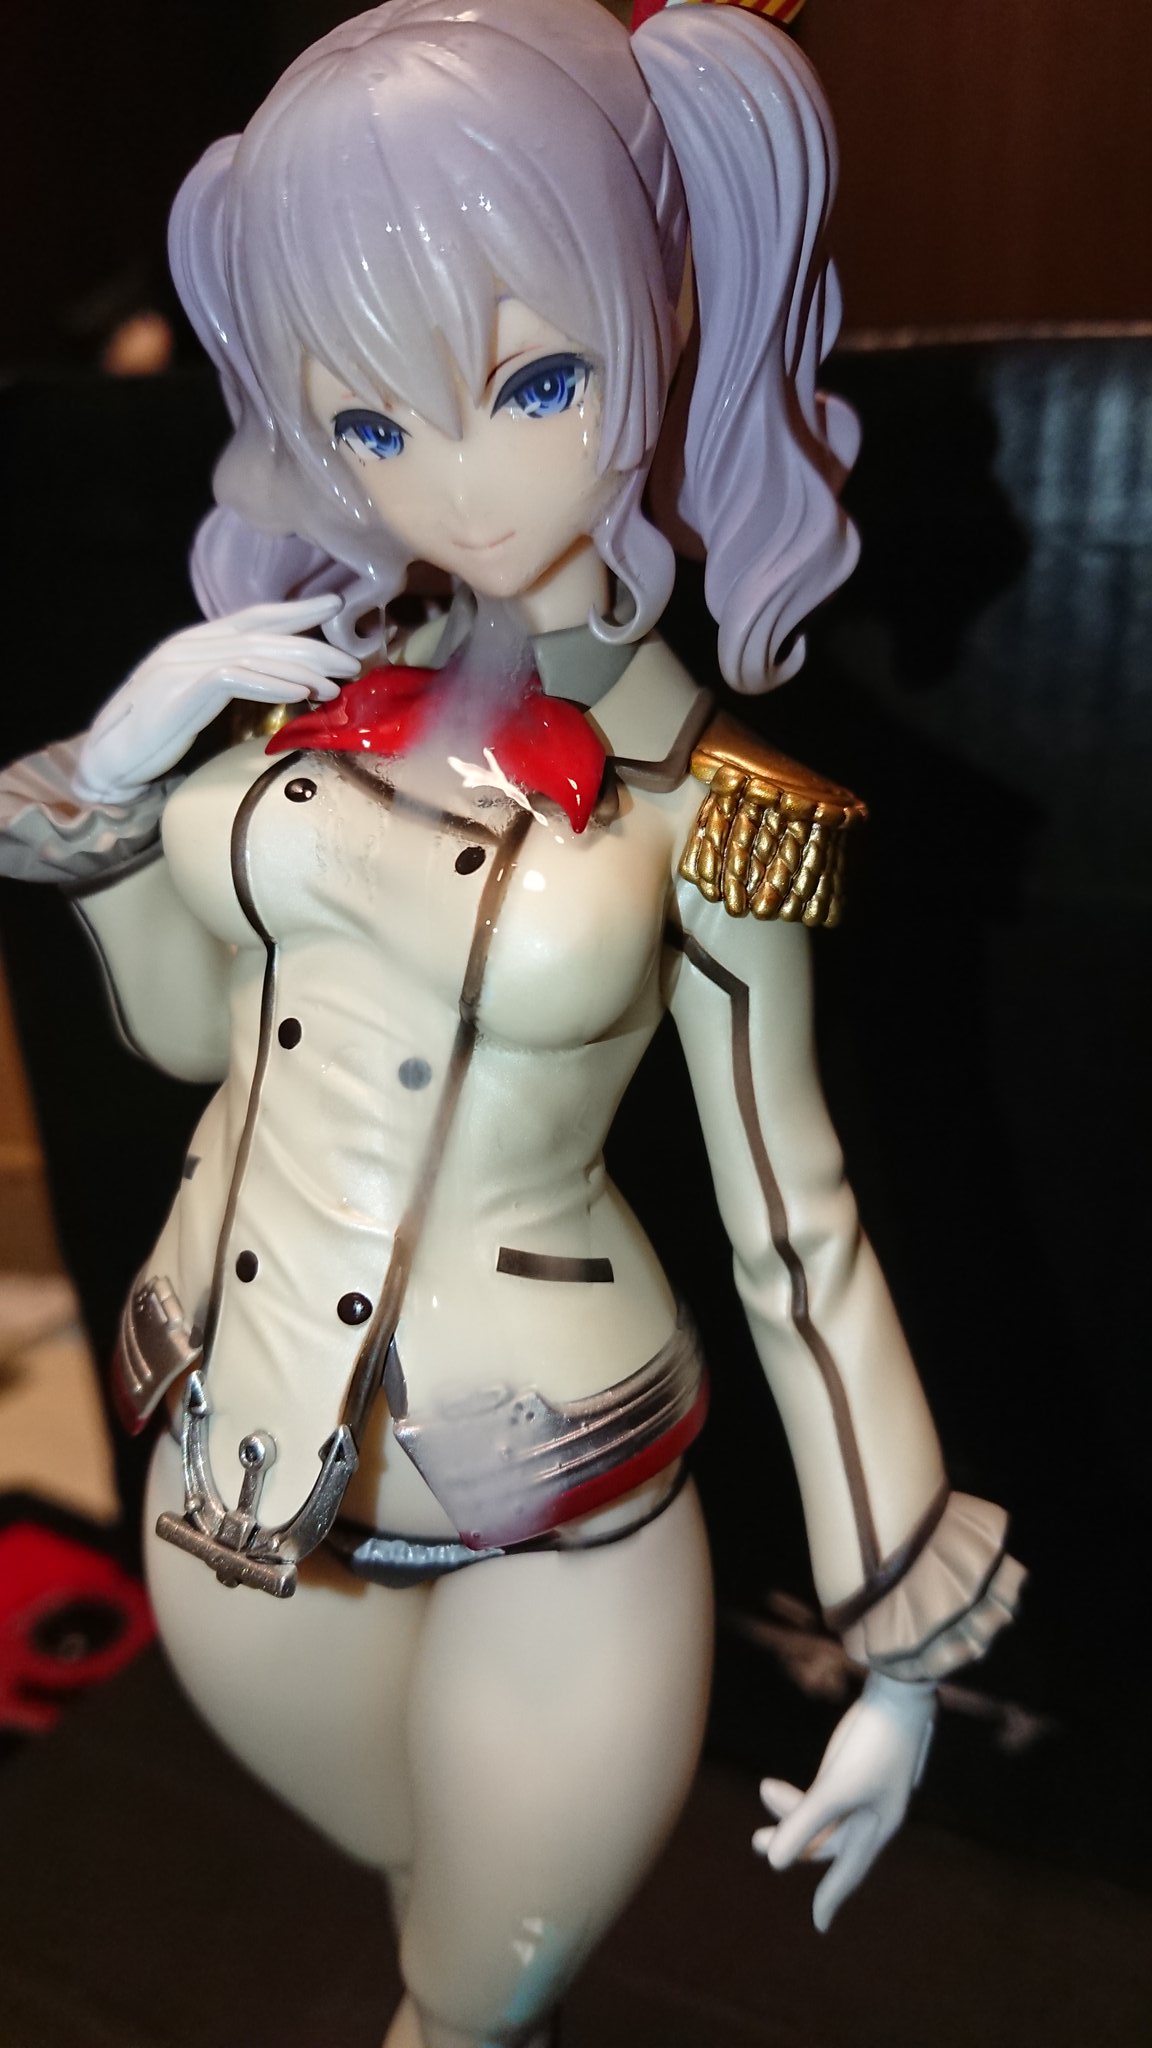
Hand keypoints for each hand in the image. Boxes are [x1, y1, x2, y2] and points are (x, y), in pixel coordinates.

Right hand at [73, 595, 359, 802]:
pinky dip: (272, 685)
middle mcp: (192, 643)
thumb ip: (231, 680)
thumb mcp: (199, 700)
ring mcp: (184, 663)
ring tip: (336, 685)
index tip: (335, 606)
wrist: (111, 759)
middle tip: (352, 660)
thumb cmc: (157, 735)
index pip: (255, 617)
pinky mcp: (182, 689)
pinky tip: (301, 693)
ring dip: (301, 670)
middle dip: (313, 646)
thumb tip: (283, 682)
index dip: (296, 610)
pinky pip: (237, 679)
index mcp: (198, 641)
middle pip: (265, 636)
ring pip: (257, 656)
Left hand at [752, 1671, 935, 1930]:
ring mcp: (861, 1791)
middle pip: (827, 1842)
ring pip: (821, 1816)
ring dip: (790, 1811)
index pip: (847, 1871)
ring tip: (763, 1790)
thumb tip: (773, 1864)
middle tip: (756, 1842)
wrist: (898, 1693)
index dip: (831, 1897)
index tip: (819, 1924)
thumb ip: (804, 1823)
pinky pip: (823, 1795)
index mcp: (876, 1827)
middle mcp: (870, 1814)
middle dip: (793, 1843)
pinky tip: (776, 1786)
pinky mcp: (852, 1767)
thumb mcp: (835, 1788)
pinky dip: (799, 1796)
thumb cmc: (874, 1744)